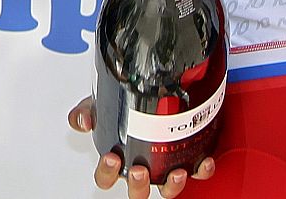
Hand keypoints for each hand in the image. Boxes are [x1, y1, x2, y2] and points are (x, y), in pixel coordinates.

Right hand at [68, 97, 214, 197]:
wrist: (154, 98)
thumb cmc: (126, 110)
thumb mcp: (102, 105)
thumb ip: (89, 111)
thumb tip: (82, 119)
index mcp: (119, 159)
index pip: (106, 176)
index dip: (107, 172)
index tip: (111, 158)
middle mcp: (141, 168)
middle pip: (137, 189)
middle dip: (138, 184)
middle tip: (139, 170)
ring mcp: (163, 168)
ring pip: (166, 188)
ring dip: (171, 184)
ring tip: (175, 172)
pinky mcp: (185, 161)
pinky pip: (196, 172)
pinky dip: (201, 169)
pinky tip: (203, 161)